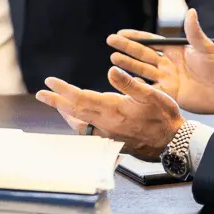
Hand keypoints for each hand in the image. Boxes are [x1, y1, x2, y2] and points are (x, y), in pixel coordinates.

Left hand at [36, 67, 183, 160]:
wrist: (172, 142)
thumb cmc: (164, 117)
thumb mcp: (151, 95)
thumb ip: (129, 83)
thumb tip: (110, 71)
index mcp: (113, 109)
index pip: (80, 98)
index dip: (63, 90)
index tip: (49, 82)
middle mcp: (106, 124)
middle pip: (74, 112)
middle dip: (57, 102)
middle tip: (41, 94)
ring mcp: (108, 134)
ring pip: (79, 124)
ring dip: (66, 113)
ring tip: (58, 104)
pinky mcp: (113, 140)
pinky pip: (88, 131)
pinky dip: (78, 123)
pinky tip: (79, 119)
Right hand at [107, 8, 213, 119]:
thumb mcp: (205, 48)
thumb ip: (194, 32)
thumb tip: (191, 11)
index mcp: (175, 51)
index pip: (151, 41)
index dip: (136, 37)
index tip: (121, 33)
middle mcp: (168, 63)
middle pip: (142, 54)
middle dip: (126, 47)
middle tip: (110, 41)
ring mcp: (166, 79)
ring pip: (142, 70)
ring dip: (127, 63)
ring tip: (112, 58)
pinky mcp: (167, 93)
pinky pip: (148, 89)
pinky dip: (136, 85)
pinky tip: (123, 81)